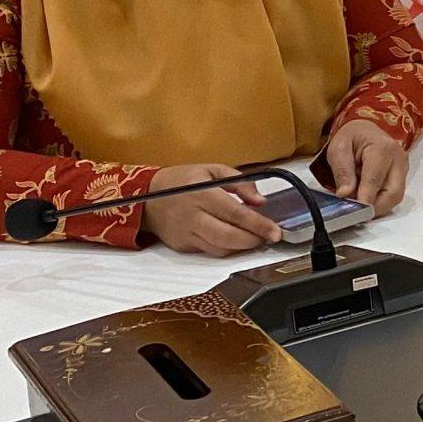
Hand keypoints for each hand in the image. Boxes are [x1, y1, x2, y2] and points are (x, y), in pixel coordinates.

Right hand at [142, 163, 282, 256]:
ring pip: (219, 249)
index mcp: (203, 195)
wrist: (146, 196)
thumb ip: (240, 182)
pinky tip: (233, 240)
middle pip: (229, 237)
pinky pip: (208, 252)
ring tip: (252, 239)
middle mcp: (193, 217)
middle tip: (267, 237)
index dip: (259, 225)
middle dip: (253, 241)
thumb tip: (260, 201)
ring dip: (240, 248)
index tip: (276, 232)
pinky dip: (224, 249)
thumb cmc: (183, 180)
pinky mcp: (181, 245)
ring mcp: (185, 234)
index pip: (237, 214)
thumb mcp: (212, 170)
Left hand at [322, 121, 408, 215]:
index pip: (375, 180)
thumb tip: (345, 194)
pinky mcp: (403, 175)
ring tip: (360, 206)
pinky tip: (368, 200)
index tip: (353, 212)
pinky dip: (381, 202)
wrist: (365, 129)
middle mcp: (398, 159)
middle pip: (393, 193)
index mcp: (382, 149)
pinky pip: (395, 194)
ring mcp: (403, 168)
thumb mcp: (338, 149)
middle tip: (356, 214)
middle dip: (375, 207)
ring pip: (396, 197)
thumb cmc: (351, 137)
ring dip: (378, 206)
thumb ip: (342, 171)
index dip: (365, 199)